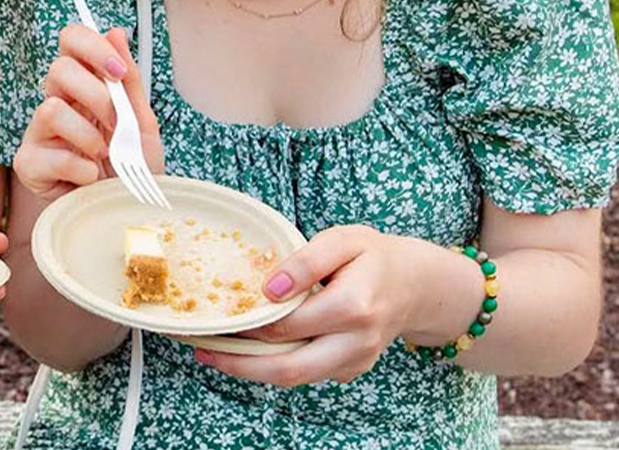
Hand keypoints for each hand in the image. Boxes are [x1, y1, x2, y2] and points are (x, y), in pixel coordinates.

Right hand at [14, 25, 163, 203]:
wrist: (132, 208)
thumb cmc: (136, 164)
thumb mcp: (143, 119)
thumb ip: (128, 79)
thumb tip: (116, 32)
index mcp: (86, 84)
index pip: (71, 41)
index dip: (91, 47)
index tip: (117, 72)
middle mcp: (59, 102)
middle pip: (57, 69)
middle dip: (96, 95)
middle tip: (117, 121)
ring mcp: (41, 132)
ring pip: (50, 108)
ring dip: (89, 135)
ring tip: (105, 154)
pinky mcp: (30, 163)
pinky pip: (50, 153)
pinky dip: (82, 168)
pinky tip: (92, 177)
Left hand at [194, 225, 424, 386]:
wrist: (414, 283)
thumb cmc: (375, 256)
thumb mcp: (344, 239)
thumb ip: (306, 260)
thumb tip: (269, 289)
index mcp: (354, 305)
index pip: (289, 323)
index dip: (251, 322)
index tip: (220, 317)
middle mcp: (356, 341)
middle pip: (287, 367)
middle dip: (239, 363)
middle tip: (204, 351)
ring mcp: (356, 361)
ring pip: (295, 378)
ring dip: (253, 370)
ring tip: (218, 354)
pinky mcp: (352, 371)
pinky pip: (309, 374)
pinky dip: (279, 365)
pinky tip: (257, 349)